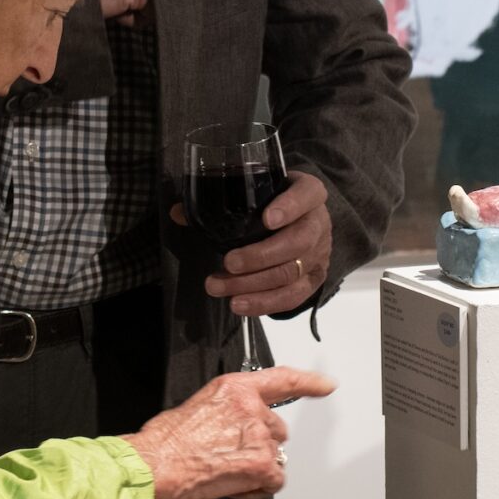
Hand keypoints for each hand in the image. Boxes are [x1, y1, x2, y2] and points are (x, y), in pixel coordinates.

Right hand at [122, 368, 336, 498]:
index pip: (282, 379)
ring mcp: (259, 436)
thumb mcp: (198, 406)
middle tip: (229, 454)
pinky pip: (274, 480)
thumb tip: (234, 425)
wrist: (155, 464)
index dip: (309, 382)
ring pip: (275, 456)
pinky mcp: (261, 464)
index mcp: (234, 389)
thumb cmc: (167, 441)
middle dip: (260, 444)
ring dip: (256, 467)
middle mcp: (251, 408)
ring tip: (224, 469)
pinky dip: (257, 488)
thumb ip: (228, 410)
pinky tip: (233, 484)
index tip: (325, 385)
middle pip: (277, 430)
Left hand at [196, 172, 330, 315]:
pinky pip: (294, 296)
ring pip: (291, 273)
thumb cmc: (274, 204)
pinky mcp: (315, 279)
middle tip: (228, 263)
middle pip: (297, 242)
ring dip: (253, 285)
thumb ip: (220, 200)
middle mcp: (319, 223)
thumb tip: (178, 213)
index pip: (306, 194)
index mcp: (309, 193)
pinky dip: (265, 303)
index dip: (289, 207)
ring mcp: (320, 254)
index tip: (266, 219)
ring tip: (219, 288)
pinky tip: (239, 305)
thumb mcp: (256, 193)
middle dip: (260, 256)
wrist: (303, 222)